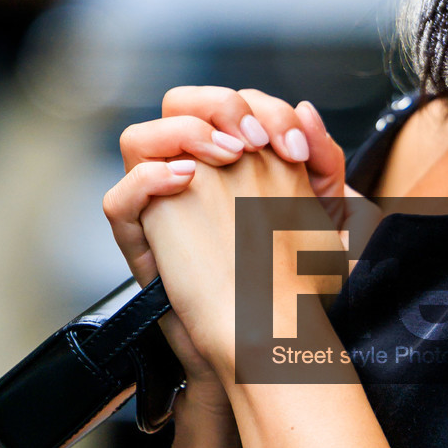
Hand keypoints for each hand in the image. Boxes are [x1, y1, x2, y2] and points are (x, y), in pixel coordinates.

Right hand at [101, 88, 345, 393]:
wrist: (272, 343)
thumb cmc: (298, 282)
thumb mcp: (329, 217)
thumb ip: (325, 162)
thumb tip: (306, 110)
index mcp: (236, 161)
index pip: (236, 105)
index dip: (268, 112)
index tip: (298, 150)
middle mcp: (195, 176)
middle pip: (181, 104)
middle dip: (219, 107)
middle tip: (256, 142)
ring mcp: (163, 207)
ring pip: (139, 139)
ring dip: (182, 133)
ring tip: (226, 156)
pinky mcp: (143, 243)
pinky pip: (118, 201)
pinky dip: (145, 180)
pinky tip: (186, 180)